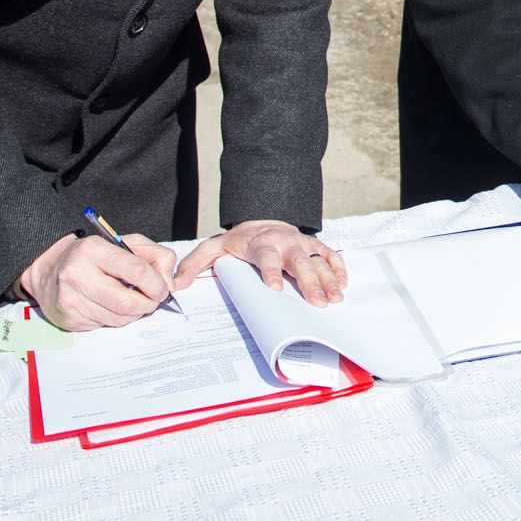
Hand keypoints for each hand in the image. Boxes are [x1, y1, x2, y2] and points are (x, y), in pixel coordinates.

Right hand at [18, 231, 178, 331]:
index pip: (136, 270)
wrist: (49, 271)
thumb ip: (155, 256)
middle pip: (127, 302)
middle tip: (152, 300)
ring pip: (118, 318)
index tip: (162, 288)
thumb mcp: (125, 243)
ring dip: (134, 314)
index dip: (156, 284)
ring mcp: (70, 300)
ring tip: (132, 301)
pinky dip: (117, 319)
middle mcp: (77, 275)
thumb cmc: (94, 256)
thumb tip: (171, 283)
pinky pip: (105, 326)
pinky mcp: (69, 320)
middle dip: (148, 304)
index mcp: (93, 250)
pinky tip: (111, 307)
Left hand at [175, 220, 346, 305]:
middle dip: (310, 282)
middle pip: (299, 261)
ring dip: (328, 280)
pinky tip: (343, 284)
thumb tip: (177, 283)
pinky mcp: (314, 246)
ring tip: (335, 298)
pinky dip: (338, 268)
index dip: (271, 271)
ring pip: (318, 261)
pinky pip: (329, 255)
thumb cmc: (239, 240)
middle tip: (317, 302)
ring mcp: (302, 243)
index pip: (266, 257)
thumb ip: (195, 263)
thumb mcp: (213, 247)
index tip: (275, 288)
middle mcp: (284, 242)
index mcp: (260, 244)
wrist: (263, 218)